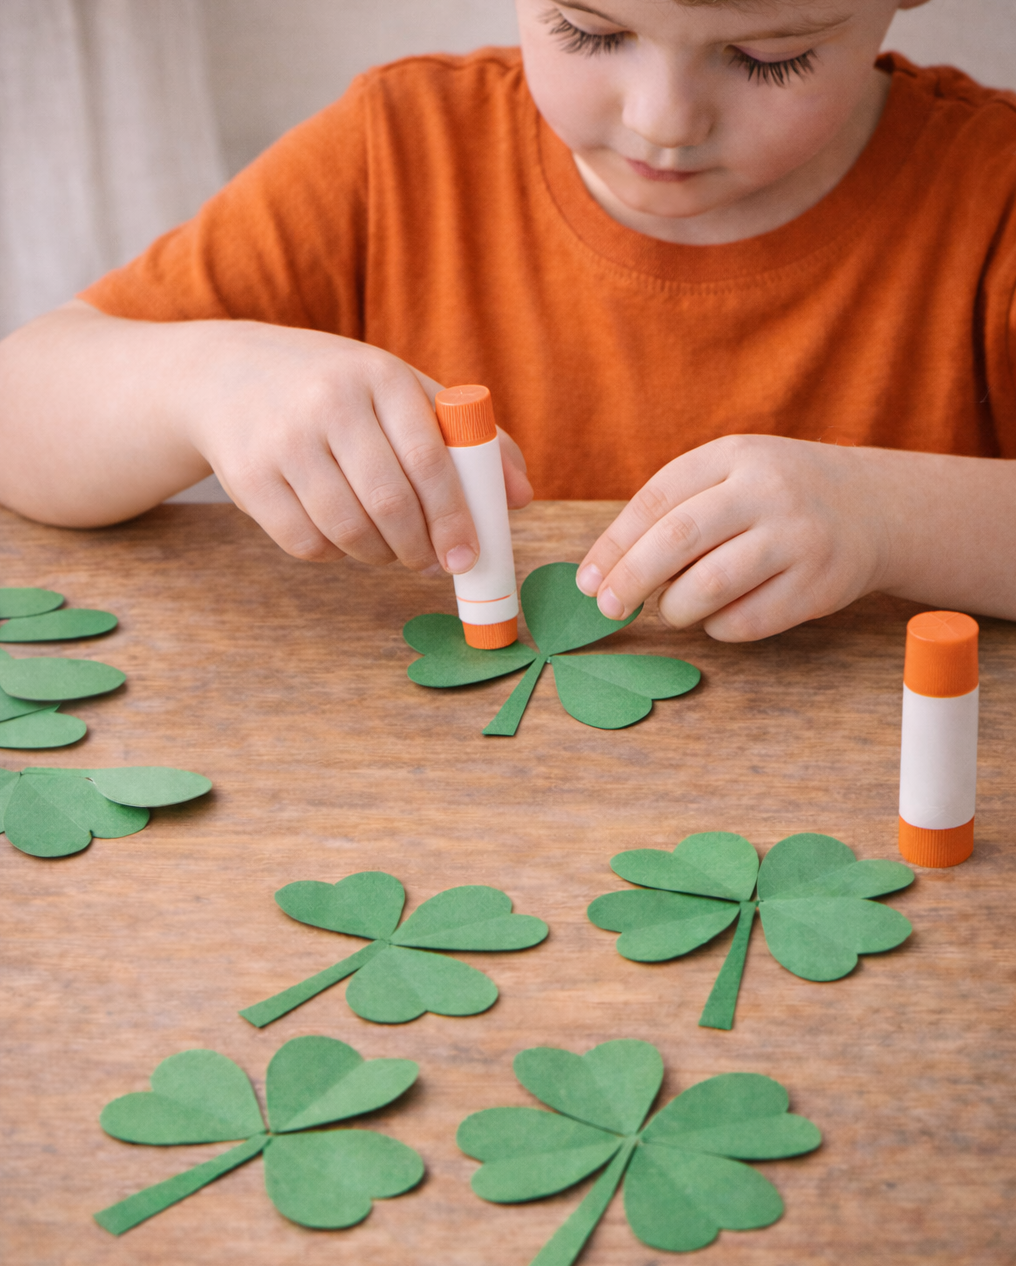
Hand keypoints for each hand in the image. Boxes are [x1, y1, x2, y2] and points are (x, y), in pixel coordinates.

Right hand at [189, 321, 531, 571]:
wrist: (226, 376)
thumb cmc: (336, 388)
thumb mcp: (400, 391)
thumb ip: (466, 439)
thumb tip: (520, 498)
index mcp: (378, 377)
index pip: (429, 460)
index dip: (454, 518)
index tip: (468, 555)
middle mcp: (328, 404)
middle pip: (389, 504)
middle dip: (420, 548)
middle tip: (434, 564)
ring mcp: (283, 442)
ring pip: (348, 531)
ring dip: (380, 556)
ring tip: (393, 550)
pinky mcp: (248, 480)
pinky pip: (307, 544)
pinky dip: (335, 555)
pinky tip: (344, 538)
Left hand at [576, 435, 891, 640]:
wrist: (875, 507)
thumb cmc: (778, 496)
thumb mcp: (733, 474)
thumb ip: (676, 509)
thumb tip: (606, 572)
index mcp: (733, 456)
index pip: (655, 501)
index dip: (613, 546)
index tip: (588, 581)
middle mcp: (767, 491)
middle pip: (677, 540)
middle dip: (630, 580)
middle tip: (608, 607)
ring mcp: (797, 538)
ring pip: (709, 586)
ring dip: (675, 608)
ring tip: (673, 608)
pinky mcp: (818, 586)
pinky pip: (745, 620)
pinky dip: (717, 627)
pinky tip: (717, 617)